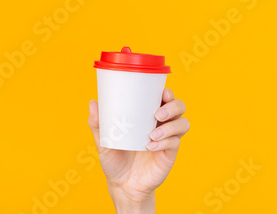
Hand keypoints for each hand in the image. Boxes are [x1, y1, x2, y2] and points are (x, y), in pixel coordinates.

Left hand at [88, 88, 188, 212]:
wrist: (121, 185)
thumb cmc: (114, 159)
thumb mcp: (103, 140)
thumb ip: (97, 123)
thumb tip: (93, 102)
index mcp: (147, 116)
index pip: (164, 98)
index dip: (167, 92)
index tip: (162, 92)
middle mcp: (160, 125)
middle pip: (179, 108)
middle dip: (172, 106)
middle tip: (157, 114)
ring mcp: (167, 140)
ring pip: (183, 124)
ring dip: (171, 126)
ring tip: (152, 134)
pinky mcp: (169, 155)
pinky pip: (175, 143)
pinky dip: (164, 143)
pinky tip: (150, 147)